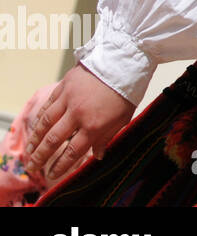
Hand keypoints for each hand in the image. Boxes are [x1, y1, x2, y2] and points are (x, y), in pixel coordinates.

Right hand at [25, 63, 134, 184]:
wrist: (125, 61)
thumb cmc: (127, 91)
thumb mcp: (123, 118)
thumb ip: (107, 137)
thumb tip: (97, 156)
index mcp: (95, 125)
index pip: (72, 151)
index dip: (60, 165)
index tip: (52, 174)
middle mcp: (78, 114)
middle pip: (54, 140)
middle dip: (41, 157)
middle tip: (33, 168)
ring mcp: (69, 99)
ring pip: (46, 123)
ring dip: (36, 139)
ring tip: (30, 151)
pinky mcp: (65, 86)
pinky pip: (48, 105)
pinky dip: (40, 118)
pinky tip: (36, 127)